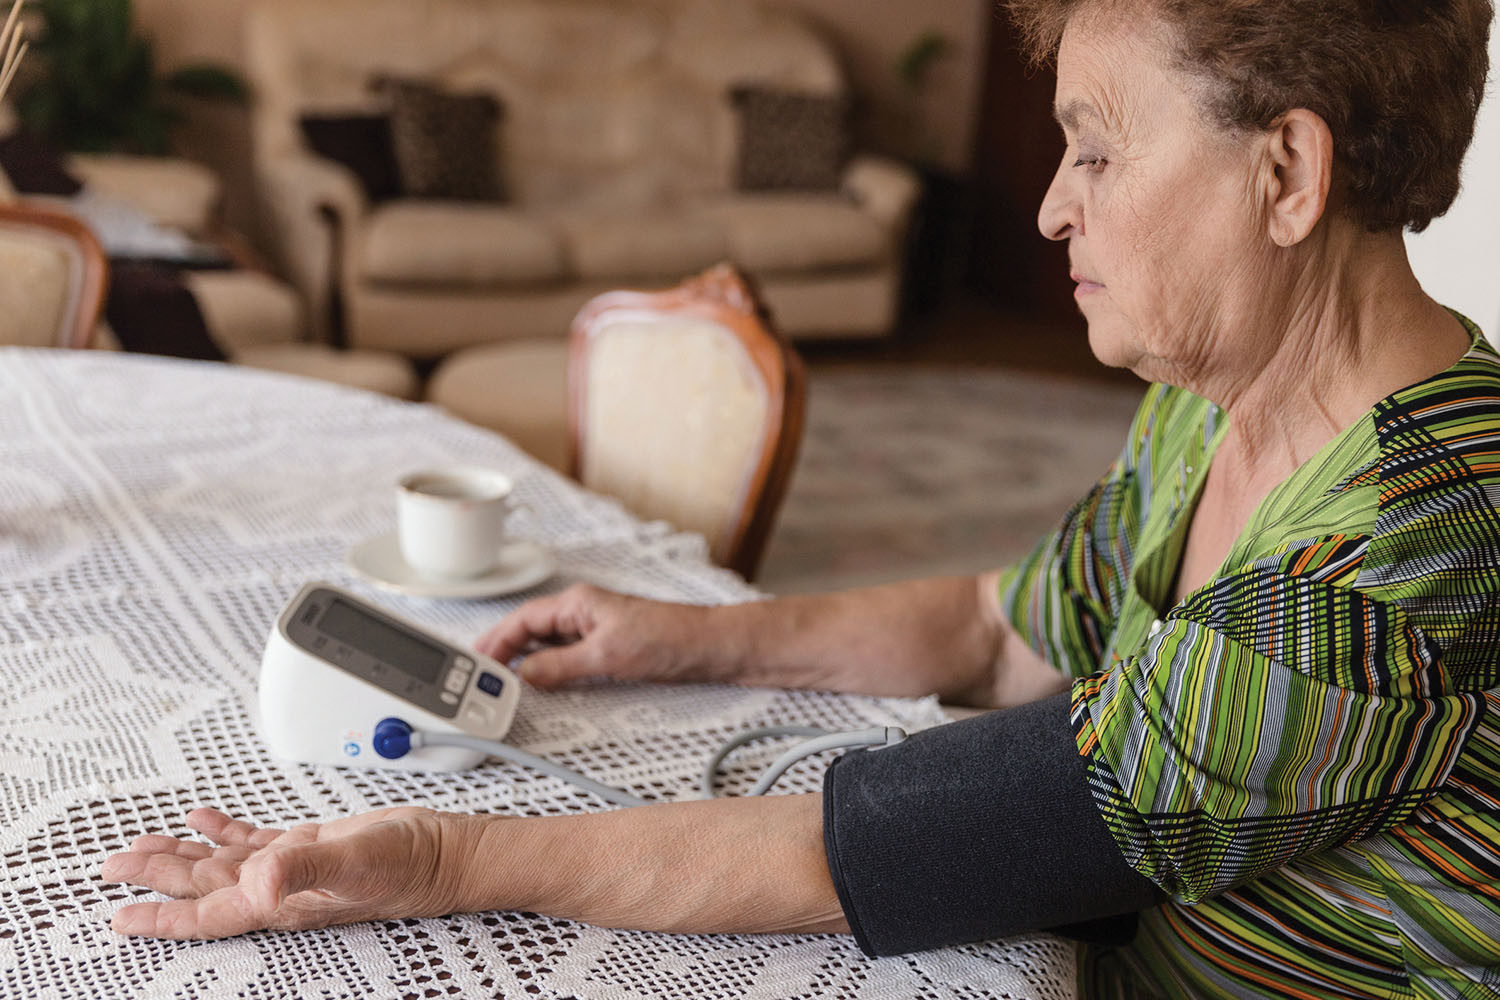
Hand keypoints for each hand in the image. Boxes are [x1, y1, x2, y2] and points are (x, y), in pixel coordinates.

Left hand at [101, 806, 492, 938]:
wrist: (441, 852)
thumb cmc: (405, 867)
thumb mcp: (352, 862)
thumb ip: (303, 868)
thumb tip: (257, 879)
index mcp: (279, 900)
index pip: (205, 915)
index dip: (160, 916)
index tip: (120, 915)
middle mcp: (277, 887)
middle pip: (201, 887)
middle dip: (156, 877)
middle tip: (112, 866)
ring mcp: (290, 866)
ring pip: (221, 864)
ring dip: (182, 855)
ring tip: (144, 845)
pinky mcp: (308, 845)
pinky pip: (252, 840)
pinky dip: (222, 830)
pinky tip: (203, 820)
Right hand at [475, 583, 720, 687]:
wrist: (711, 648)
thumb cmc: (670, 638)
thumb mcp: (607, 655)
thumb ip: (562, 665)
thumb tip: (527, 674)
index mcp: (578, 603)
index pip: (523, 620)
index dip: (496, 642)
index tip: (477, 664)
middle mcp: (583, 614)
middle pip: (530, 632)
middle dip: (504, 652)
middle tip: (480, 677)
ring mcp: (596, 632)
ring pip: (548, 646)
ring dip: (526, 663)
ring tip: (504, 685)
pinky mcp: (610, 650)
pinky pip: (567, 659)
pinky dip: (550, 672)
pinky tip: (544, 686)